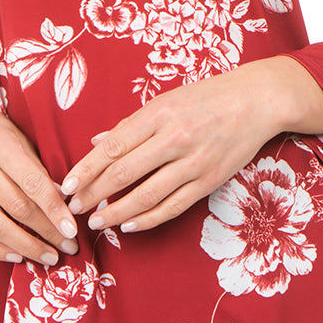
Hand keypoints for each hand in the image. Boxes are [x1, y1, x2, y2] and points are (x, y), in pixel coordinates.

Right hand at [0, 59, 78, 265]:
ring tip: (49, 256)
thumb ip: (39, 170)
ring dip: (26, 247)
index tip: (72, 231)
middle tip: (69, 247)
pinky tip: (17, 256)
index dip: (55, 210)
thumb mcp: (20, 138)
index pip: (33, 184)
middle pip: (17, 208)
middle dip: (47, 232)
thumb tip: (64, 203)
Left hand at [60, 63, 287, 233]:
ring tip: (97, 221)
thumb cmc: (206, 97)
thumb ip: (131, 125)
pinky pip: (173, 205)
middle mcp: (173, 138)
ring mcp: (193, 162)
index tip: (67, 186)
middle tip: (73, 209)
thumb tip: (96, 142)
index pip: (112, 147)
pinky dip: (148, 218)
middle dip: (94, 194)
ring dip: (117, 212)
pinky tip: (129, 225)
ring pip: (147, 195)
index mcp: (157, 114)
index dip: (86, 170)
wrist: (256, 101)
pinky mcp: (209, 180)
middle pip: (123, 173)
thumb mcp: (165, 101)